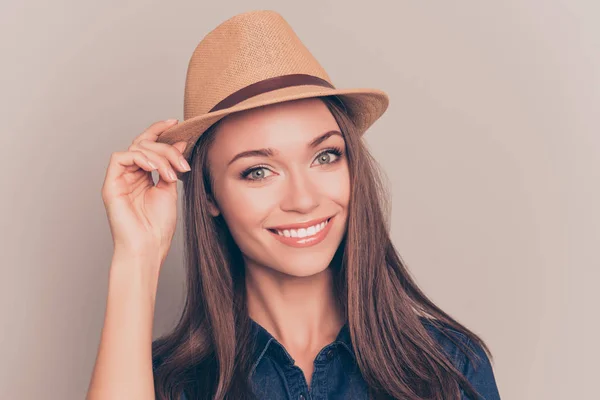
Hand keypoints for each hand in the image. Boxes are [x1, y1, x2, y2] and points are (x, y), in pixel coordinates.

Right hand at [100, 119, 190, 267]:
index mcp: (143, 176)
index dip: (159, 131)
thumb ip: (172, 166)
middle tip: (182, 164)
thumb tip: (180, 142)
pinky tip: (156, 170)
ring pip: (135, 148)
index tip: (176, 123)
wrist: (148, 247)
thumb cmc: (158, 226)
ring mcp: (119, 179)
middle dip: (166, 148)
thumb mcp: (170, 190)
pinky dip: (141, 159)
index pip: (148, 145)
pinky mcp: (110, 184)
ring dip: (158, 156)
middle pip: (144, 144)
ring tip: (171, 173)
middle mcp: (129, 175)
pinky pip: (121, 157)